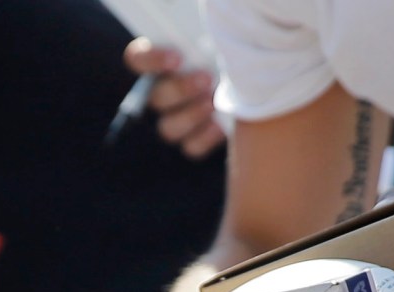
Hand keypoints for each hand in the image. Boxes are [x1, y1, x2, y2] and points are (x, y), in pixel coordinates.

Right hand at [124, 39, 224, 157]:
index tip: (177, 58)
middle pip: (156, 98)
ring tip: (214, 102)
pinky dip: (206, 137)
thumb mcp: (218, 44)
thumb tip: (200, 48)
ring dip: (190, 115)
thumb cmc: (233, 56)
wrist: (256, 82)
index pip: (137, 58)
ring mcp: (177, 119)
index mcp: (162, 62)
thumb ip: (202, 43)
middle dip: (180, 90)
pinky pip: (191, 147)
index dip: (151, 59)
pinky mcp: (195, 139)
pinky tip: (221, 123)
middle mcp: (163, 92)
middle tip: (206, 79)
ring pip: (168, 128)